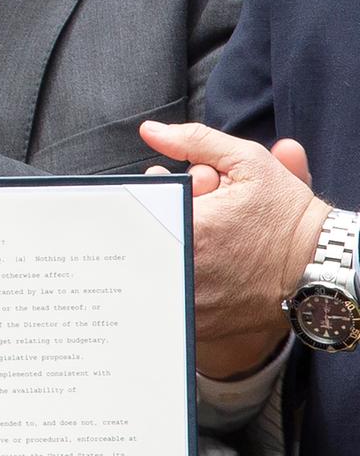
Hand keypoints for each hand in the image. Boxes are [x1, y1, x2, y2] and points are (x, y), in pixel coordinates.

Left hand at [142, 121, 326, 377]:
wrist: (316, 267)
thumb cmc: (284, 216)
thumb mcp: (248, 163)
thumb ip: (196, 142)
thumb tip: (150, 132)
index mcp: (187, 226)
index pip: (140, 206)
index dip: (158, 195)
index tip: (187, 196)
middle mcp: (178, 266)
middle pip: (139, 238)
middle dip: (161, 222)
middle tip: (200, 218)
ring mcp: (181, 299)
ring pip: (147, 270)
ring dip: (163, 253)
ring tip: (207, 246)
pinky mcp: (188, 323)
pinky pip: (161, 302)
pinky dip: (170, 284)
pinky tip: (203, 271)